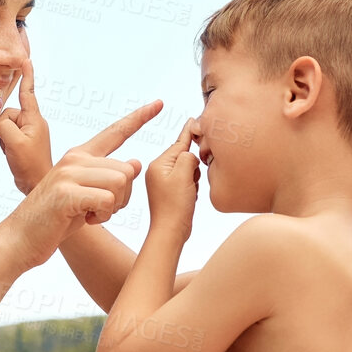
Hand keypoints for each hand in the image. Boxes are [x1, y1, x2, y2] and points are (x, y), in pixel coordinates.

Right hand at [0, 56, 51, 194]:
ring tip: (16, 153)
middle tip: (15, 146)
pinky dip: (6, 145)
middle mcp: (33, 122)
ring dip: (5, 139)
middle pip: (8, 114)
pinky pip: (7, 136)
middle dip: (5, 128)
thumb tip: (2, 123)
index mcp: (34, 119)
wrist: (36, 185)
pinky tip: (14, 156)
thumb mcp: (14, 143)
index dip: (26, 75)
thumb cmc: (29, 165)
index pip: (28, 92)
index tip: (25, 59)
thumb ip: (4, 126)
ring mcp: (29, 132)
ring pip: (5, 126)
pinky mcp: (24, 141)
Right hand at [7, 99, 162, 267]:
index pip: (115, 132)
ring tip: (90, 214)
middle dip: (123, 198)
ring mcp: (68, 173)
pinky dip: (103, 216)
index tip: (159, 103)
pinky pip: (108, 200)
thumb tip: (136, 163)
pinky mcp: (66, 193)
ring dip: (113, 208)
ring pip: (120, 183)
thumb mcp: (88, 196)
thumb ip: (110, 180)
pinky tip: (85, 219)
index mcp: (80, 156)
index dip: (139, 118)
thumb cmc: (56, 220)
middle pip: (126, 170)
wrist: (22, 238)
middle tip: (100, 211)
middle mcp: (75, 159)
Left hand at [143, 118, 200, 239]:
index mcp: (158, 164)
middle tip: (192, 181)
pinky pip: (187, 181)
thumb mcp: (184, 174)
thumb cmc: (175, 206)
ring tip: (190, 192)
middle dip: (193, 166)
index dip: (189, 133)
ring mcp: (163, 182)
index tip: (193, 119)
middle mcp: (158, 170)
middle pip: (184, 156)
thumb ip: (188, 156)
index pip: (178, 144)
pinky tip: (190, 197)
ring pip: (188, 169)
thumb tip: (191, 154)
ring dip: (194, 178)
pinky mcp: (170, 192)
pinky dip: (192, 187)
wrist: (171, 232)